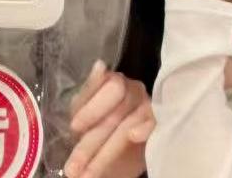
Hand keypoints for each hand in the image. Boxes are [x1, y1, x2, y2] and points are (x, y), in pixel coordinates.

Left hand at [63, 60, 151, 177]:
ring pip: (128, 130)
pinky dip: (145, 130)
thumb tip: (100, 65)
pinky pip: (155, 127)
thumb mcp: (83, 109)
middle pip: (115, 115)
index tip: (74, 128)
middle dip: (91, 144)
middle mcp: (135, 92)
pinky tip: (133, 137)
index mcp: (114, 83)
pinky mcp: (158, 128)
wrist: (111, 154)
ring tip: (87, 174)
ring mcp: (148, 110)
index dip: (93, 108)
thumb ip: (89, 91)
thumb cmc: (95, 124)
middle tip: (73, 168)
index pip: (110, 88)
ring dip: (105, 155)